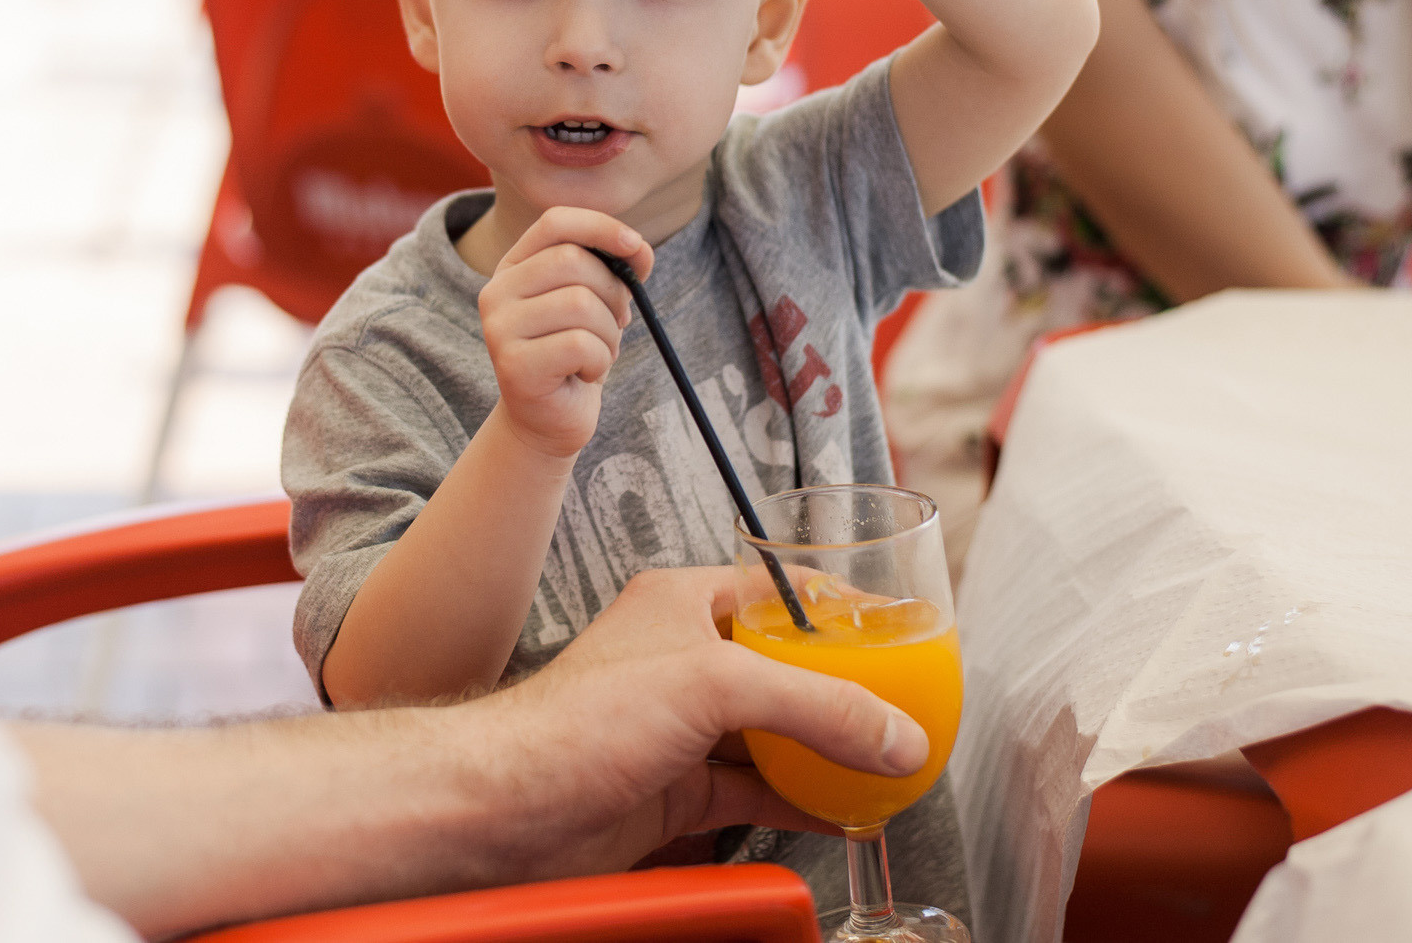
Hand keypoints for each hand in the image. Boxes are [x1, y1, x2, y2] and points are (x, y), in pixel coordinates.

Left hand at [470, 566, 932, 878]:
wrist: (506, 810)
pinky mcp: (673, 790)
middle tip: (905, 714)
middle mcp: (682, 658)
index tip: (900, 638)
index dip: (841, 616)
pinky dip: (802, 805)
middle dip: (844, 694)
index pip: (781, 595)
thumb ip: (817, 705)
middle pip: (785, 671)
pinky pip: (756, 792)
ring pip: (773, 737)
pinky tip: (845, 816)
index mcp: (684, 603)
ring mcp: (678, 729)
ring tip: (890, 770)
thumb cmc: (581, 720)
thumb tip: (897, 737)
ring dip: (828, 755)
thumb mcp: (715, 687)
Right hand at [479, 207, 652, 459]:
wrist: (548, 420)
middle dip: (612, 293)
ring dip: (608, 333)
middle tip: (615, 322)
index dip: (600, 226)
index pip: (555, 222)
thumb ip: (616, 269)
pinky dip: (599, 360)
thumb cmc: (575, 354)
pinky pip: (579, 345)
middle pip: (573, 262)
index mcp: (514, 267)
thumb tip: (638, 250)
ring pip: (580, 303)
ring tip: (597, 353)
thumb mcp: (597, 302)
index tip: (636, 246)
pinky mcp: (513, 365)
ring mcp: (499, 328)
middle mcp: (497, 291)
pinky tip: (585, 373)